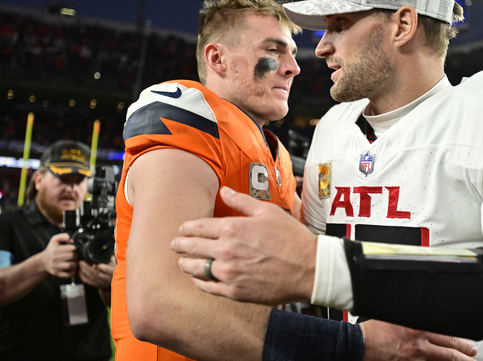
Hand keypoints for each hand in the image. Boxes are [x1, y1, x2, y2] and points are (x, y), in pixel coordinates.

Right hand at [40, 232, 77, 277]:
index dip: (76, 249)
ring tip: (76, 261)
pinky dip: (73, 272)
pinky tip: (73, 268)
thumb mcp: (55, 240)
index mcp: (55, 249)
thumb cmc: (51, 250)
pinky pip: (67, 274)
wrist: (43, 261)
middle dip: (77, 256)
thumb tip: (71, 240)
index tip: (75, 250)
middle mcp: (54, 258)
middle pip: (72, 256)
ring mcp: (55, 266)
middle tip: (77, 256)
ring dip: (76, 263)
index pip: (71, 248)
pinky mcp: (56, 273)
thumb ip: (63, 236)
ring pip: (71, 265)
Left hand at [78, 255, 115, 289]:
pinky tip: (80, 271)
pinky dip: (82, 276)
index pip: (106, 269)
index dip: (100, 267)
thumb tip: (103, 251)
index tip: (94, 263)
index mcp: (111, 271)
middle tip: (81, 262)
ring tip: (79, 265)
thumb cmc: (112, 270)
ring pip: (90, 277)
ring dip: (83, 271)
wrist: (111, 281)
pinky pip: (87, 281)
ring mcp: (100, 282)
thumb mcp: (113, 262)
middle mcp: (106, 278)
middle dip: (87, 267)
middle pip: (95, 273)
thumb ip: (108, 257)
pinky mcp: (95, 285)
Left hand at [169, 186, 316, 304]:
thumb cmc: (292, 238)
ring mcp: (229, 273)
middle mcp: (226, 251)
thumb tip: (224, 191)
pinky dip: (199, 282)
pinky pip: (208, 287)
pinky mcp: (235, 291)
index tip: (182, 229)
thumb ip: (242, 202)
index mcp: (232, 228)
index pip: (198, 227)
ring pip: (195, 269)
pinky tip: (198, 278)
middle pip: (192, 247)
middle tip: (174, 245)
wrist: (309, 268)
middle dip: (180, 245)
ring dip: (185, 264)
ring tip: (182, 262)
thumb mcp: (268, 211)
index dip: (186, 228)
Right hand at [360, 320, 477, 360]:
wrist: (360, 343)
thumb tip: (417, 307)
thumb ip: (409, 312)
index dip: (460, 337)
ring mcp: (415, 358)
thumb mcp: (394, 313)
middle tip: (473, 353)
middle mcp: (420, 342)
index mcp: (418, 326)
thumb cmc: (373, 328)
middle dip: (465, 352)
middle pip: (450, 349)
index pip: (446, 332)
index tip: (467, 338)